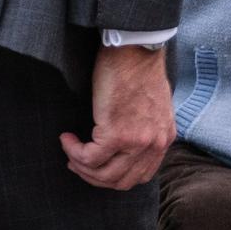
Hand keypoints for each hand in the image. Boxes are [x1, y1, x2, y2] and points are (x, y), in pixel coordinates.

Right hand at [61, 44, 174, 189]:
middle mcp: (154, 144)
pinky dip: (73, 151)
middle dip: (94, 176)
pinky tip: (67, 138)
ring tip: (70, 150)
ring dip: (81, 165)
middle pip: (120, 180)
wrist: (135, 48)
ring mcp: (136, 142)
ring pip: (102, 174)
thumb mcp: (152, 106)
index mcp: (164, 137)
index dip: (114, 176)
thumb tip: (124, 146)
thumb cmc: (138, 69)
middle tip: (77, 163)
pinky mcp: (116, 134)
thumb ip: (145, 128)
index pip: (141, 175)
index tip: (97, 166)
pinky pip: (88, 157)